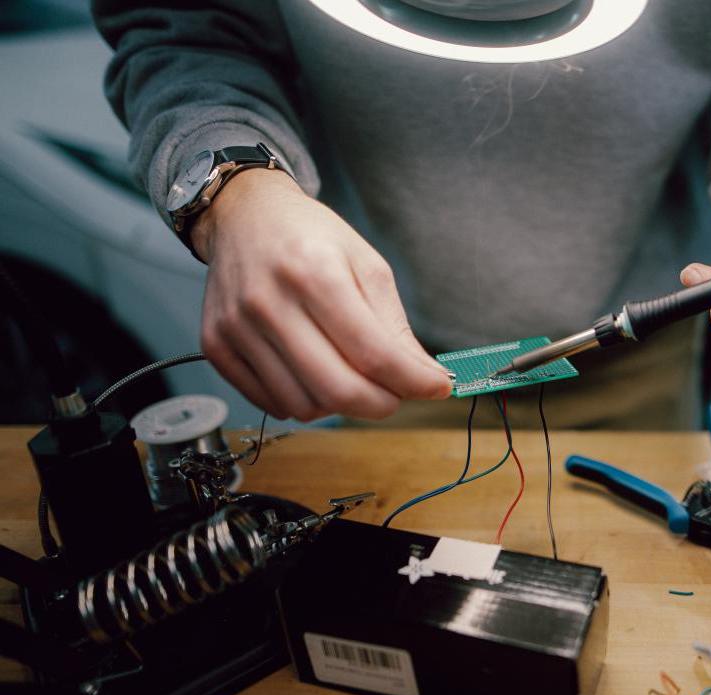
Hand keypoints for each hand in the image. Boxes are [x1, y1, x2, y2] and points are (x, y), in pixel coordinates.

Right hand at [191, 168, 450, 420]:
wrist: (243, 217)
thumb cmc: (311, 238)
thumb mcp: (367, 266)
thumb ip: (396, 327)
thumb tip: (426, 379)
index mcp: (315, 274)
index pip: (374, 354)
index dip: (414, 382)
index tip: (437, 387)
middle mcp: (269, 303)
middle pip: (338, 390)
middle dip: (381, 404)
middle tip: (397, 394)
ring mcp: (237, 328)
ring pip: (305, 405)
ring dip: (340, 404)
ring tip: (352, 376)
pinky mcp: (216, 346)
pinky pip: (271, 402)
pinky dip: (303, 400)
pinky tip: (314, 373)